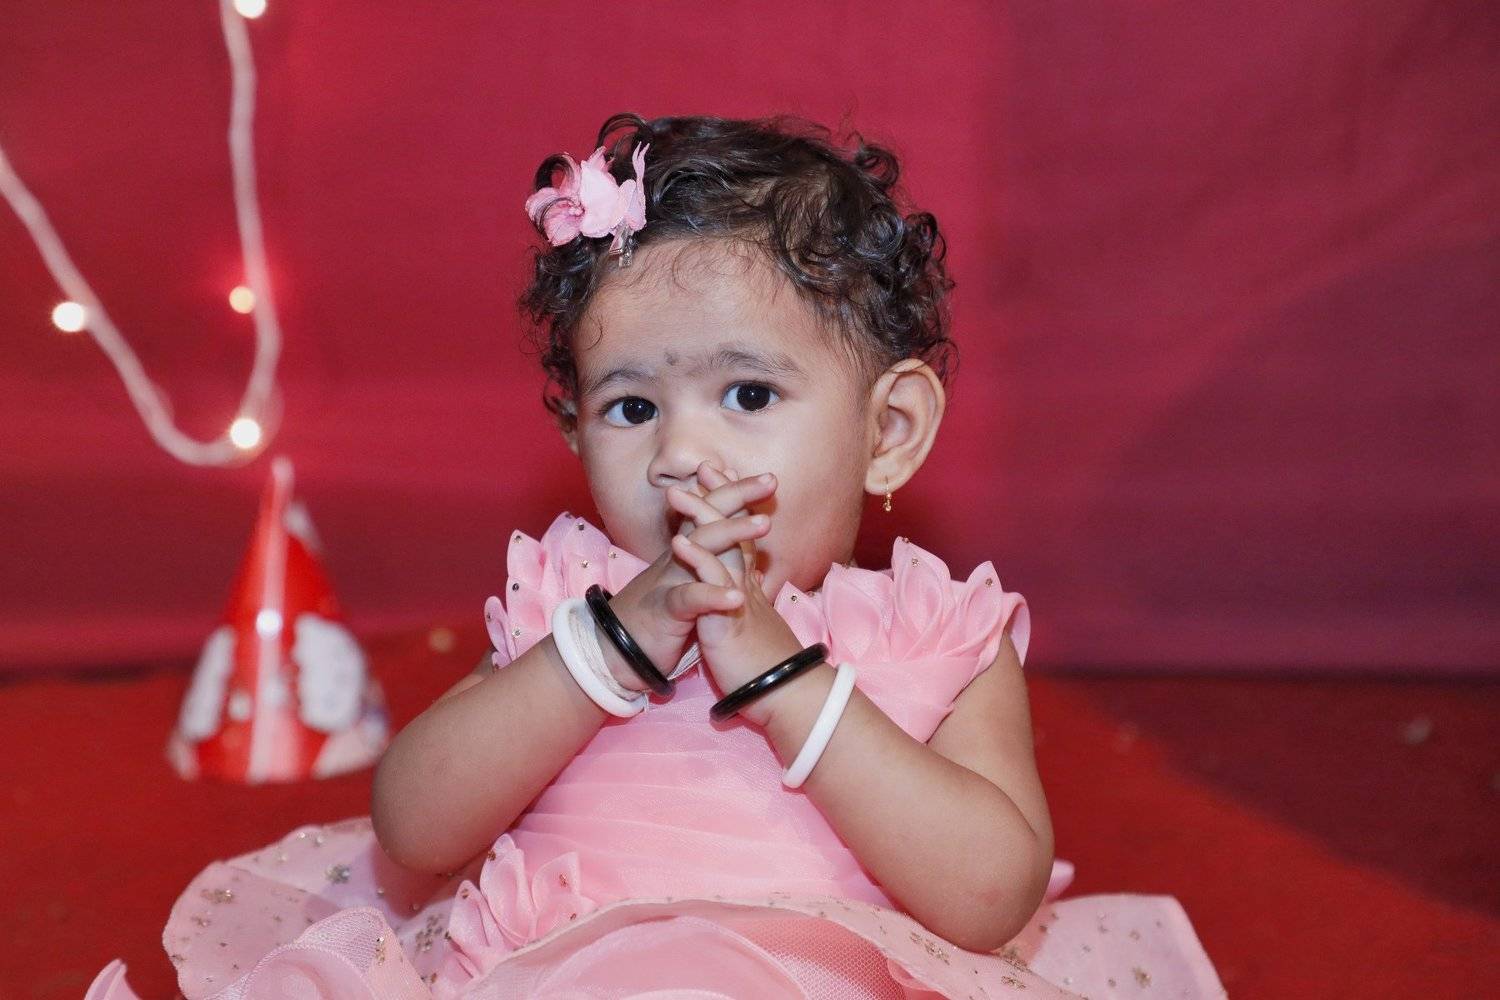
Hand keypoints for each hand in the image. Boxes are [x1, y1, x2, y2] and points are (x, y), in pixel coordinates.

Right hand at [584, 465, 777, 692]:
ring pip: (700, 548)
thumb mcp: (686, 584)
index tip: (767, 478)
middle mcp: (677, 558)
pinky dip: (713, 596)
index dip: (735, 493)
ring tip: (766, 524)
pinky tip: (738, 597)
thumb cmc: (657, 618)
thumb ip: (709, 565)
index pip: (711, 512)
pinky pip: (690, 599)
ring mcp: (669, 580)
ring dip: (733, 532)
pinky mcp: (664, 610)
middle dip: (738, 496)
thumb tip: (745, 555)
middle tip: (771, 480)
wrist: (615, 651)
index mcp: (685, 552)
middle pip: (708, 517)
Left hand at [667, 482, 808, 725]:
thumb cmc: (767, 668)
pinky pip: (712, 583)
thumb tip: (745, 596)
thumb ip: (750, 607)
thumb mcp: (755, 629)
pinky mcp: (729, 619)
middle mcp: (745, 586)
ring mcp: (738, 598)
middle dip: (718, 496)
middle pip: (732, 530)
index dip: (730, 506)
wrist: (786, 695)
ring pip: (721, 548)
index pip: (738, 537)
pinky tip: (678, 541)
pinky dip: (696, 559)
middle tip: (704, 466)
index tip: (716, 479)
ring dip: (699, 517)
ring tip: (676, 493)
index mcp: (748, 587)